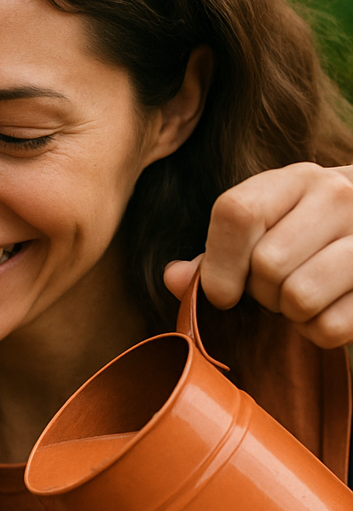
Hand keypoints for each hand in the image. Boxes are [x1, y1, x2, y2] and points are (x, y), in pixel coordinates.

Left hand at [164, 163, 352, 347]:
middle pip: (267, 265)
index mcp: (295, 179)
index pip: (237, 214)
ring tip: (301, 295)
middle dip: (260, 293)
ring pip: (300, 297)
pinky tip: (326, 309)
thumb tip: (174, 277)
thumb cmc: (305, 236)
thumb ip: (215, 255)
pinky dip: (318, 330)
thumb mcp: (262, 228)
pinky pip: (329, 326)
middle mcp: (338, 196)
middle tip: (275, 289)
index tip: (221, 292)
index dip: (219, 264)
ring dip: (290, 312)